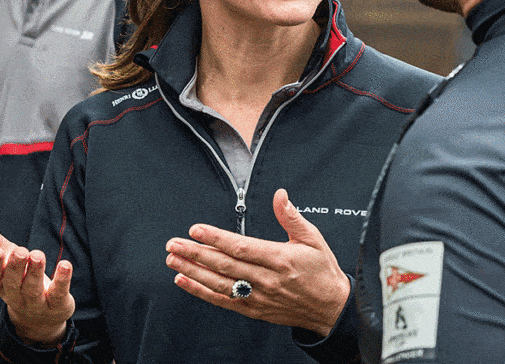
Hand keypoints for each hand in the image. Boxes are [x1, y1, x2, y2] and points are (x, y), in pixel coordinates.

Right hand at [0, 206, 74, 346]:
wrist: (39, 314)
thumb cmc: (17, 276)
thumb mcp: (4, 254)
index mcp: (0, 282)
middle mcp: (15, 295)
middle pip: (14, 282)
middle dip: (17, 267)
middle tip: (21, 251)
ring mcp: (36, 302)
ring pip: (33, 288)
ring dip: (36, 272)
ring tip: (38, 255)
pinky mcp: (56, 303)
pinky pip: (58, 293)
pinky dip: (62, 280)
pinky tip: (65, 265)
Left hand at [164, 189, 350, 336]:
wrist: (331, 308)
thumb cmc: (322, 271)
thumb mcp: (313, 238)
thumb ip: (292, 217)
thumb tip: (280, 195)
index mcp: (280, 259)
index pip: (242, 247)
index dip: (216, 238)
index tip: (197, 229)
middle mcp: (267, 280)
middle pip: (224, 265)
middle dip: (196, 253)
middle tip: (174, 243)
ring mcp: (258, 297)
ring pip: (219, 283)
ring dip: (193, 271)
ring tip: (173, 259)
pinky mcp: (253, 310)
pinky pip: (223, 300)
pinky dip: (201, 291)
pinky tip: (184, 280)